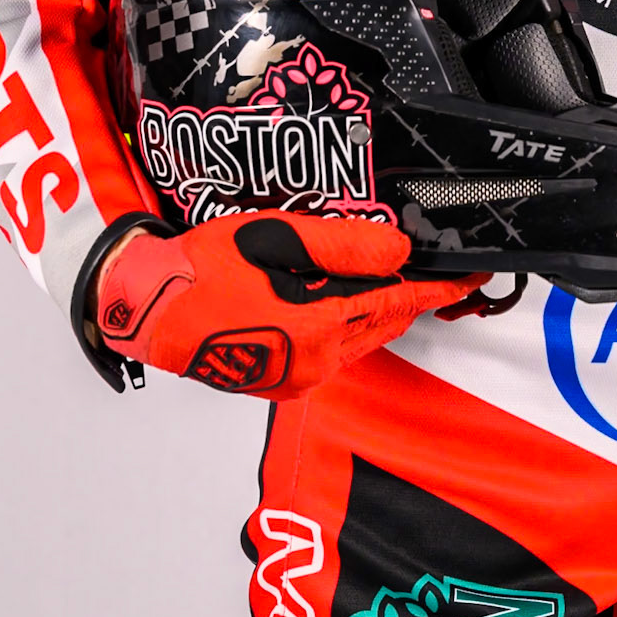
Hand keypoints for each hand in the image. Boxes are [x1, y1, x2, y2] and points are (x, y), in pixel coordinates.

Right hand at [93, 211, 482, 398]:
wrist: (147, 311)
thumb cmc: (202, 269)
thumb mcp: (276, 238)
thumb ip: (344, 246)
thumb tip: (400, 252)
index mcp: (318, 325)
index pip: (398, 303)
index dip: (437, 289)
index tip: (470, 280)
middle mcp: (314, 360)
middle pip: (383, 324)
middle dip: (413, 298)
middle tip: (439, 274)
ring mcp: (295, 375)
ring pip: (360, 339)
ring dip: (381, 312)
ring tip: (395, 282)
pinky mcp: (279, 379)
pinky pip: (334, 351)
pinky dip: (350, 326)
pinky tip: (342, 301)